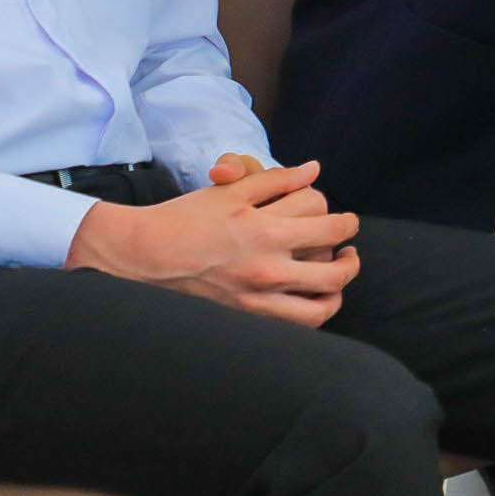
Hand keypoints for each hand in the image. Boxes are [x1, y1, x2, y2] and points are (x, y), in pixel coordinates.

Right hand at [66, 158, 358, 326]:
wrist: (143, 256)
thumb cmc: (187, 217)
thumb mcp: (232, 191)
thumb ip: (278, 179)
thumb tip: (314, 169)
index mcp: (266, 232)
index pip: (330, 227)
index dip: (347, 222)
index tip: (347, 220)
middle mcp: (266, 270)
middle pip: (335, 270)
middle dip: (351, 259)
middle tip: (349, 249)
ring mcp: (256, 300)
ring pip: (321, 307)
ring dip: (337, 291)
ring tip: (336, 277)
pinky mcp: (246, 319)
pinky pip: (294, 326)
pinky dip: (311, 314)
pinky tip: (308, 297)